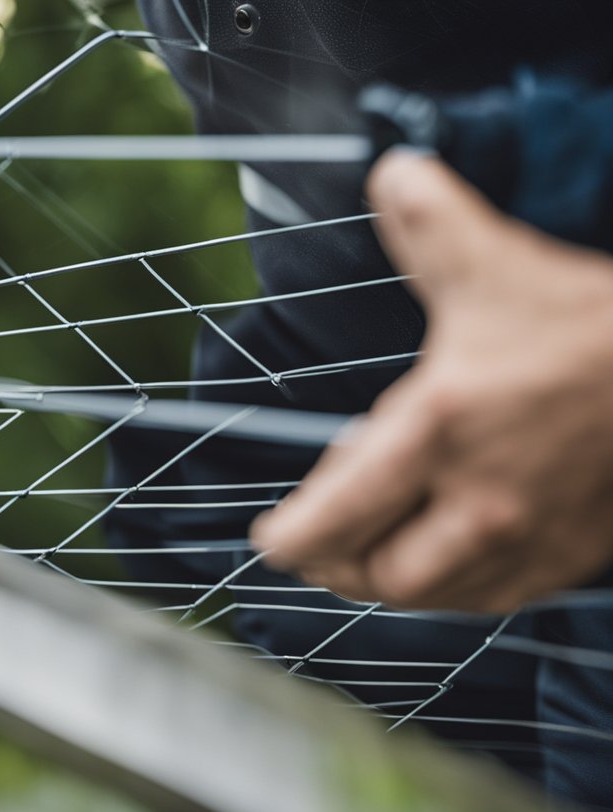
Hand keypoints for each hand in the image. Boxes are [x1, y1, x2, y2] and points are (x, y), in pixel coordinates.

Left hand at [250, 150, 612, 612]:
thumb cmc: (589, 320)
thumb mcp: (496, 261)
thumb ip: (428, 220)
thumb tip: (390, 172)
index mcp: (439, 428)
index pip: (337, 514)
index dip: (293, 538)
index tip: (272, 541)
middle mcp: (478, 500)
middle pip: (375, 573)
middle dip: (334, 561)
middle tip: (320, 532)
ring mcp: (527, 538)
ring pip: (429, 593)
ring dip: (389, 573)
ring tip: (377, 532)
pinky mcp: (568, 557)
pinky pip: (488, 598)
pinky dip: (449, 584)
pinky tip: (441, 548)